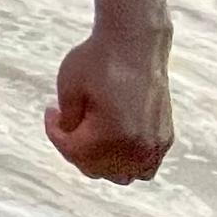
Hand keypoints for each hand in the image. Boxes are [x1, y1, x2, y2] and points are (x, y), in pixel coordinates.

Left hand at [45, 30, 172, 182]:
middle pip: (97, 170)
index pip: (73, 153)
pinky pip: (146, 164)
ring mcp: (155, 144)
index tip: (51, 110)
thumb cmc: (98, 61)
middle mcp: (138, 147)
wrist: (135, 41)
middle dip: (77, 148)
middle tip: (68, 122)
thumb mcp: (68, 89)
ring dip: (104, 162)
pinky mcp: (166, 136)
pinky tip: (114, 137)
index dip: (54, 132)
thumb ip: (69, 124)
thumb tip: (73, 143)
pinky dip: (129, 159)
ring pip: (125, 174)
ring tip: (91, 134)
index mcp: (111, 136)